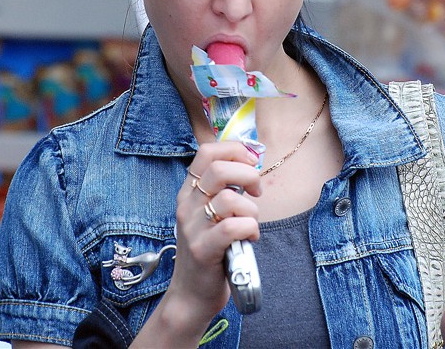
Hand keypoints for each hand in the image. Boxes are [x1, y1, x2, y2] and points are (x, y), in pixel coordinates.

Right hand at [171, 142, 261, 314]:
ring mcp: (192, 227)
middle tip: (257, 192)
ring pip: (230, 199)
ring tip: (251, 223)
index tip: (252, 164)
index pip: (207, 152)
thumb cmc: (210, 248)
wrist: (191, 294)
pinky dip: (250, 230)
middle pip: (220, 169)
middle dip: (248, 175)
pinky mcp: (202, 250)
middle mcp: (187, 205)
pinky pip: (233, 227)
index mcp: (189, 191)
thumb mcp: (209, 213)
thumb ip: (224, 189)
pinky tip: (249, 238)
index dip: (235, 150)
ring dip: (251, 210)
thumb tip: (252, 161)